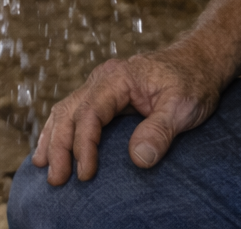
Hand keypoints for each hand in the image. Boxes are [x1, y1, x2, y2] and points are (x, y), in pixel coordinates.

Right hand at [32, 45, 224, 185]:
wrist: (198, 62)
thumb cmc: (193, 83)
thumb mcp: (183, 106)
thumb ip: (160, 130)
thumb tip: (138, 159)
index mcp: (118, 78)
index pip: (90, 113)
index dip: (84, 145)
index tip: (86, 174)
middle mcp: (103, 78)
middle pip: (69, 111)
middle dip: (59, 146)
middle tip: (57, 179)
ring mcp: (100, 85)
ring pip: (65, 110)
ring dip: (53, 138)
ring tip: (42, 166)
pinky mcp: (103, 95)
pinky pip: (74, 111)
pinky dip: (60, 130)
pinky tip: (53, 147)